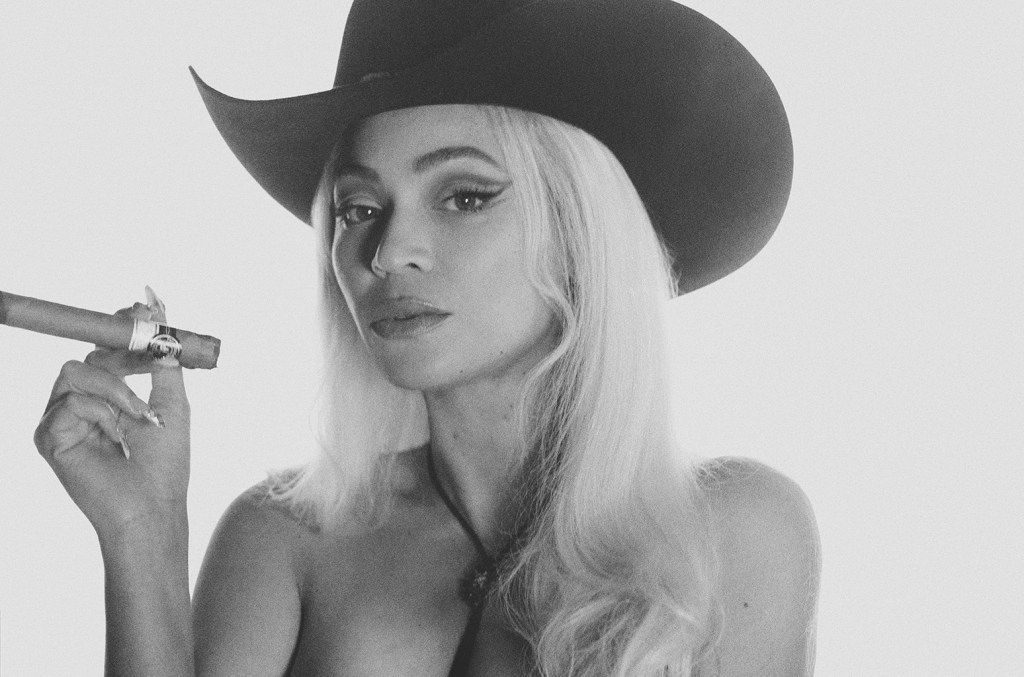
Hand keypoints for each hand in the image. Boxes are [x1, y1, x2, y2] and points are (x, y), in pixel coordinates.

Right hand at [34, 289, 190, 543]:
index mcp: (109, 396)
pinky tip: (116, 437)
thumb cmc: (165, 462)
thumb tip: (159, 309)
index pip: (105, 350)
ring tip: (139, 418)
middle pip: (89, 354)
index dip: (120, 329)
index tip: (143, 310)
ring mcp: (62, 420)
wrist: (151, 504)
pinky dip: (100, 413)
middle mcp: (81, 404)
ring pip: (77, 371)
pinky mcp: (47, 436)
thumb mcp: (172, 400)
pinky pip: (69, 401)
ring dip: (116, 389)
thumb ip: (164, 358)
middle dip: (122, 351)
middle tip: (149, 354)